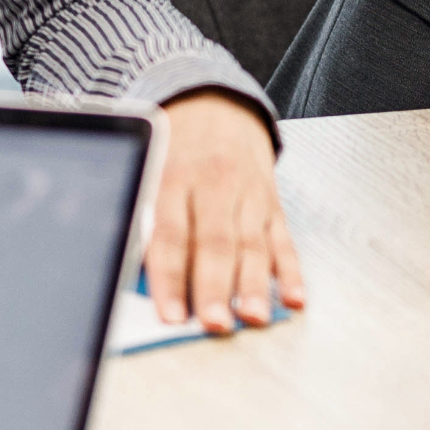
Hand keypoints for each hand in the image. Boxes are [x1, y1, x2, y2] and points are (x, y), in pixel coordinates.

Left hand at [145, 91, 300, 330]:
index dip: (170, 279)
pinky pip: (284, 240)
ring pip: (253, 245)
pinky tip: (293, 297)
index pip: (170, 236)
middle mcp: (214, 185)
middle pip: (215, 243)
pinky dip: (291, 271)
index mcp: (174, 177)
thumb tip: (137, 279)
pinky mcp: (273, 203)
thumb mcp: (149, 170)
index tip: (171, 315)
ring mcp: (248, 194)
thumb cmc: (174, 146)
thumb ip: (144, 219)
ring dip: (254, 286)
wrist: (216, 104)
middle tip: (216, 324)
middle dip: (216, 288)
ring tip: (254, 319)